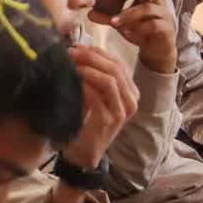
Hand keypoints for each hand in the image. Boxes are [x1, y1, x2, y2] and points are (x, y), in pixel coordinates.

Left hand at [64, 45, 138, 168]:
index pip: (118, 64)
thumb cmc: (87, 124)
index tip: (77, 47)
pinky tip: (71, 80)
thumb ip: (94, 79)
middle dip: (92, 57)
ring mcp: (122, 111)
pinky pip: (97, 95)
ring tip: (70, 64)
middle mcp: (132, 101)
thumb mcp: (95, 98)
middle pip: (115, 69)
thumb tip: (79, 52)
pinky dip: (83, 84)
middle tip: (71, 53)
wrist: (84, 155)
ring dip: (88, 69)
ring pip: (110, 80)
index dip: (97, 52)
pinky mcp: (110, 120)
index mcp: (131, 93)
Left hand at [108, 0, 177, 73]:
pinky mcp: (167, 29)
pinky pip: (154, 25)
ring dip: (130, 14)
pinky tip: (128, 34)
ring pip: (149, 8)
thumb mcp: (122, 22)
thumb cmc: (140, 29)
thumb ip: (107, 16)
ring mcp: (164, 15)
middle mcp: (159, 2)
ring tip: (114, 22)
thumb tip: (89, 13)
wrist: (157, 49)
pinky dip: (140, 28)